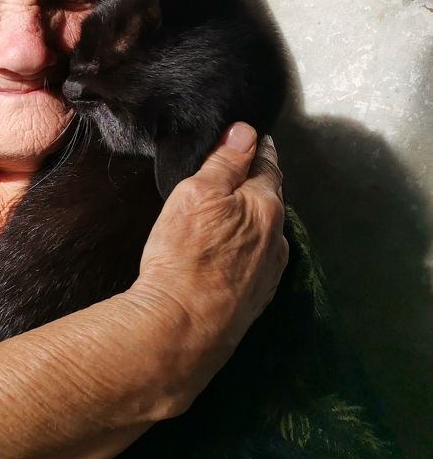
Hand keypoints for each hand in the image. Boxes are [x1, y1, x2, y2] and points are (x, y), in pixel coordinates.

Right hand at [126, 122, 287, 417]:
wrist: (181, 326)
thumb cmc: (184, 253)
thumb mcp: (197, 193)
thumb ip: (225, 162)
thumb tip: (246, 132)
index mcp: (267, 206)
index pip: (267, 165)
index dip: (255, 149)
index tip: (249, 139)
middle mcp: (277, 238)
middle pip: (269, 199)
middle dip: (256, 184)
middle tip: (236, 171)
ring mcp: (269, 272)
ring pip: (265, 232)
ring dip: (253, 218)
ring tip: (232, 211)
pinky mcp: (255, 299)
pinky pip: (255, 260)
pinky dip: (246, 248)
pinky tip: (229, 252)